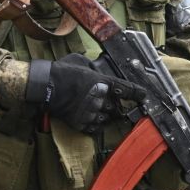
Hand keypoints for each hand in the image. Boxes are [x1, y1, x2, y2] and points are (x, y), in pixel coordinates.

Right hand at [25, 53, 141, 132]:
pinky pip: (95, 128)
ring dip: (106, 116)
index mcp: (102, 82)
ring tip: (100, 111)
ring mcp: (91, 113)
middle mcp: (100, 99)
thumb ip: (92, 66)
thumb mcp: (80, 61)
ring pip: (107, 119)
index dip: (137, 93)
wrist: (46, 87)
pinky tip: (91, 119)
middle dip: (115, 106)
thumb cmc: (62, 71)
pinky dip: (95, 125)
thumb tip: (95, 68)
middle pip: (117, 107)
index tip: (143, 95)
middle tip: (111, 103)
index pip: (126, 89)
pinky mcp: (81, 123)